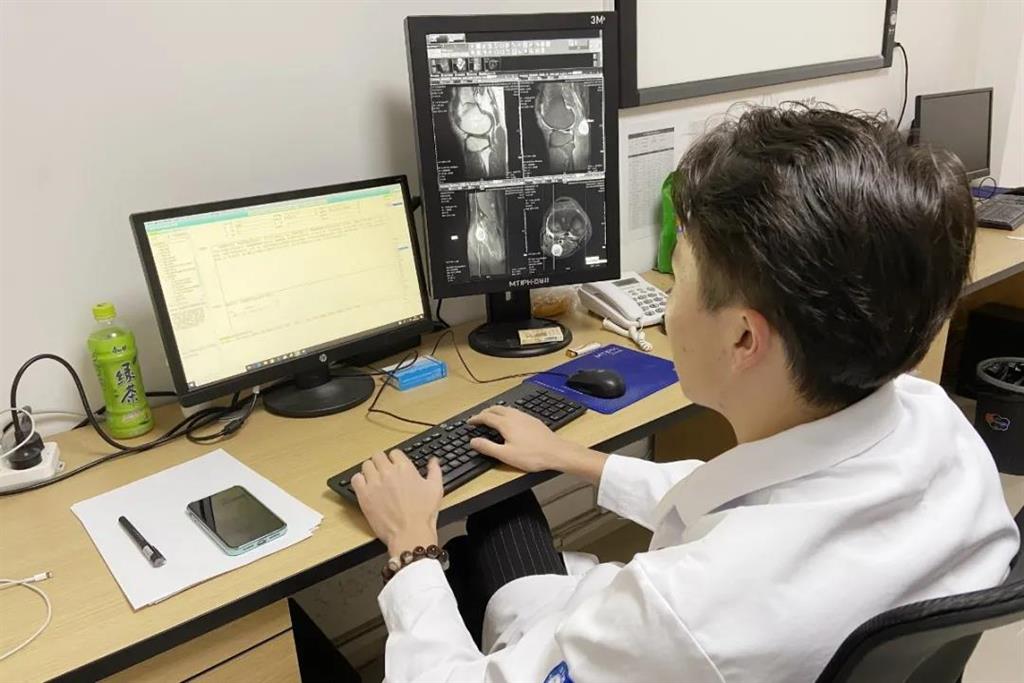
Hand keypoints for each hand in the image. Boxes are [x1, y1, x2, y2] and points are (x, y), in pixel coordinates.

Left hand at [351, 450, 441, 556]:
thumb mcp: (436, 489)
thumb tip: (433, 460)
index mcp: (405, 468)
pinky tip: (365, 487)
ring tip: (374, 479)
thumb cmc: (423, 514)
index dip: (395, 459)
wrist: (410, 533)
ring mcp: (375, 483)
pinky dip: (359, 480)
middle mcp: (388, 472)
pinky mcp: (364, 495)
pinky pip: (355, 479)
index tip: (395, 466)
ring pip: (366, 465)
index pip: (395, 453)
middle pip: (378, 455)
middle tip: (384, 472)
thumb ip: (434, 470)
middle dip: (381, 462)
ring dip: (370, 470)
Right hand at [468, 406, 608, 483]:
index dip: (476, 419)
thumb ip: (487, 447)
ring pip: (507, 408)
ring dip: (496, 411)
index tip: (470, 422)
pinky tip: (510, 421)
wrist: (556, 452)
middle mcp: (515, 416)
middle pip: (496, 409)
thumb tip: (473, 441)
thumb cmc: (531, 456)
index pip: (486, 416)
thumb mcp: (506, 455)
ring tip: (491, 417)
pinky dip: (506, 413)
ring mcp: (525, 416)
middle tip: (478, 418)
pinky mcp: (533, 420)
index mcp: (506, 423)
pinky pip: (515, 411)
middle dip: (485, 412)